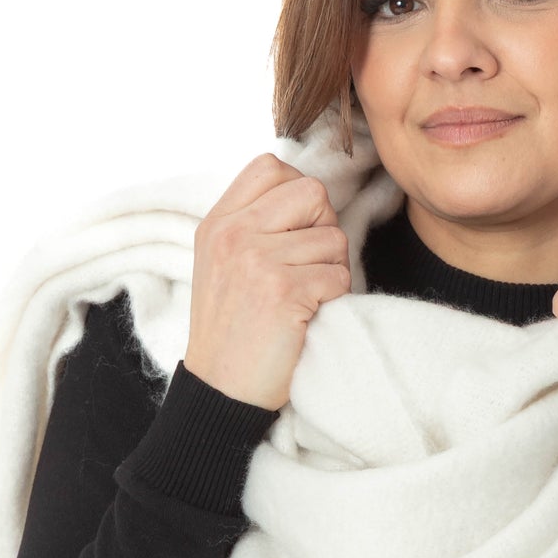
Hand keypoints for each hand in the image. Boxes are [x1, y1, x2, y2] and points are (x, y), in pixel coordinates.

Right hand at [182, 155, 350, 410]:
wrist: (221, 390)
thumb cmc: (234, 330)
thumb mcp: (224, 263)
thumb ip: (256, 222)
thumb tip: (311, 197)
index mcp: (218, 222)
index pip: (272, 166)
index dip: (299, 196)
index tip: (294, 233)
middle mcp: (234, 234)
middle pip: (312, 193)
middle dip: (323, 229)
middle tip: (306, 268)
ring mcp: (257, 260)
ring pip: (333, 238)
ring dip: (331, 271)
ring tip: (303, 299)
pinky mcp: (284, 291)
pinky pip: (339, 275)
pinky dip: (334, 299)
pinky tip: (307, 317)